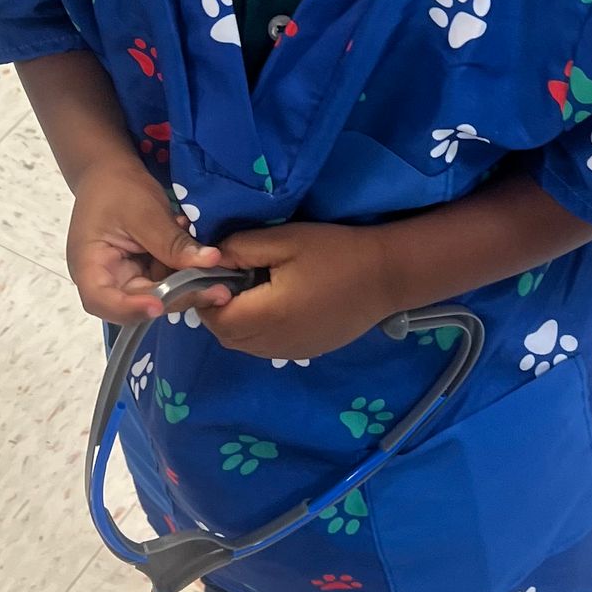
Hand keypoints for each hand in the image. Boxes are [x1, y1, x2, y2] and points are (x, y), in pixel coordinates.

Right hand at [66, 163, 230, 323]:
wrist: (111, 172)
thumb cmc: (118, 188)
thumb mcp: (145, 212)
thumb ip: (172, 242)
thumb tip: (210, 262)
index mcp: (89, 265)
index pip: (102, 300)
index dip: (130, 309)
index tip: (159, 305)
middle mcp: (105, 279)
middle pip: (136, 303)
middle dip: (177, 299)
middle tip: (216, 290)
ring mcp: (126, 278)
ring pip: (158, 296)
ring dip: (188, 286)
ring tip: (215, 269)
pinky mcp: (143, 272)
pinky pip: (166, 281)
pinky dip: (184, 270)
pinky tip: (199, 252)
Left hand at [199, 220, 396, 359]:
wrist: (385, 276)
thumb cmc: (334, 253)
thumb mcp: (284, 240)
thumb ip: (240, 249)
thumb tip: (210, 260)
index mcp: (266, 316)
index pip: (214, 317)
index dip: (206, 295)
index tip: (217, 270)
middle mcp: (273, 343)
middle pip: (225, 335)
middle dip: (218, 308)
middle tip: (232, 276)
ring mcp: (289, 352)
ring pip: (244, 344)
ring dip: (237, 320)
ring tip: (253, 288)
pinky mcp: (304, 352)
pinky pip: (265, 347)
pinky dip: (257, 330)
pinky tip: (275, 303)